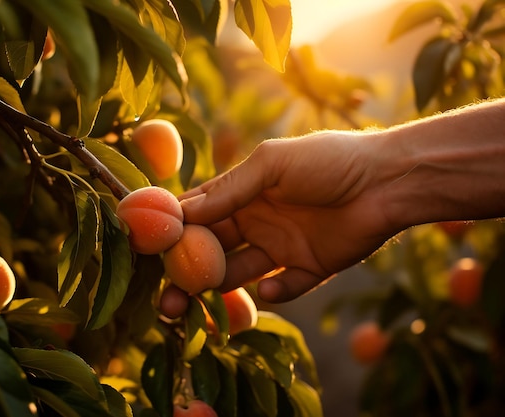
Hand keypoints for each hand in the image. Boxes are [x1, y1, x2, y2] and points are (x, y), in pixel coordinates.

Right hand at [180, 131, 400, 302]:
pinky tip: (270, 287)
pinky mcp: (310, 268)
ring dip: (218, 291)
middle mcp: (256, 222)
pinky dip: (275, 291)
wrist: (387, 179)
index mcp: (243, 194)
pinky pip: (285, 287)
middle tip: (166, 302)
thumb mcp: (271, 165)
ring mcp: (282, 247)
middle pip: (212, 252)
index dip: (173, 232)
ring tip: (194, 309)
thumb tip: (181, 212)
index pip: (199, 215)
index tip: (148, 253)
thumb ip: (229, 190)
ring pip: (240, 275)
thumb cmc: (327, 160)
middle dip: (186, 274)